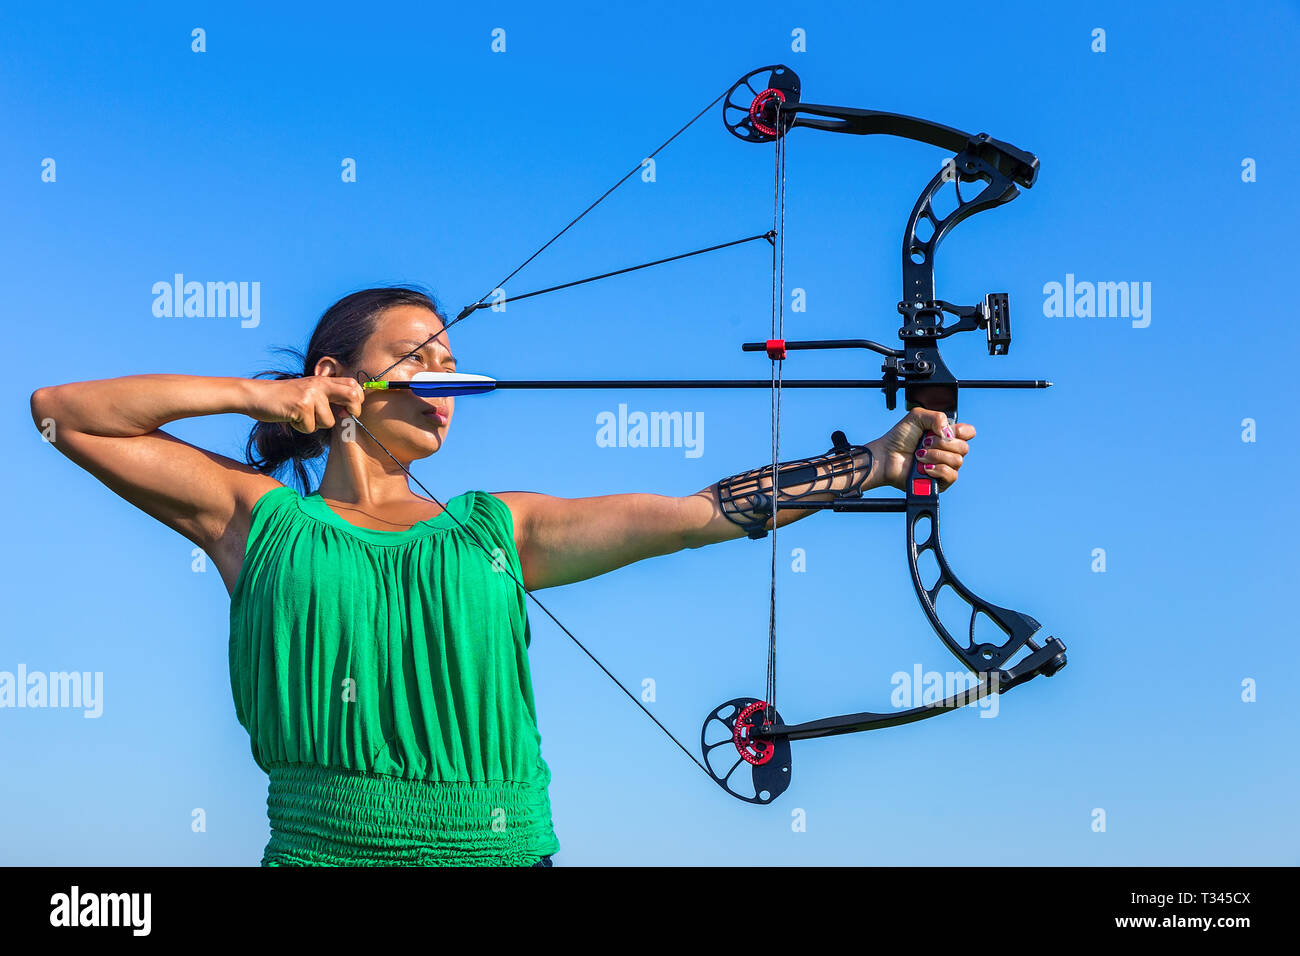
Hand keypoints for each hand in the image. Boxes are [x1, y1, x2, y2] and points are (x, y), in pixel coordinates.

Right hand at [250, 376, 364, 433]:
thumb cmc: (283, 398)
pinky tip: (290, 417)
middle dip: (354, 411)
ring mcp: (311, 395)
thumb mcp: (307, 392)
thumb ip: (327, 398)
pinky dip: (301, 428)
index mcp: (323, 380)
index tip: (350, 410)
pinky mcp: (301, 406)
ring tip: (299, 415)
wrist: (256, 395)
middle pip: (352, 395)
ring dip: (315, 425)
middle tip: (343, 416)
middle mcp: (319, 384)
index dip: (357, 399)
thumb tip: (348, 413)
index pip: (353, 384)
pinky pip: (311, 427)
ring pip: (329, 421)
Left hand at [871, 407, 973, 491]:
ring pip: (957, 461)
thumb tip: (949, 432)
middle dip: (942, 444)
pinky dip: (938, 469)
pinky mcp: (940, 482)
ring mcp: (945, 466)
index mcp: (947, 435)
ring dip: (936, 456)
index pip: (969, 432)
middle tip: (924, 443)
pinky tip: (925, 468)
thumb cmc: (899, 438)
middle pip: (964, 448)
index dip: (960, 431)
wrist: (886, 457)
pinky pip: (951, 476)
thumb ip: (936, 416)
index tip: (942, 431)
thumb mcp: (917, 417)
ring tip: (919, 455)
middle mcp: (949, 451)